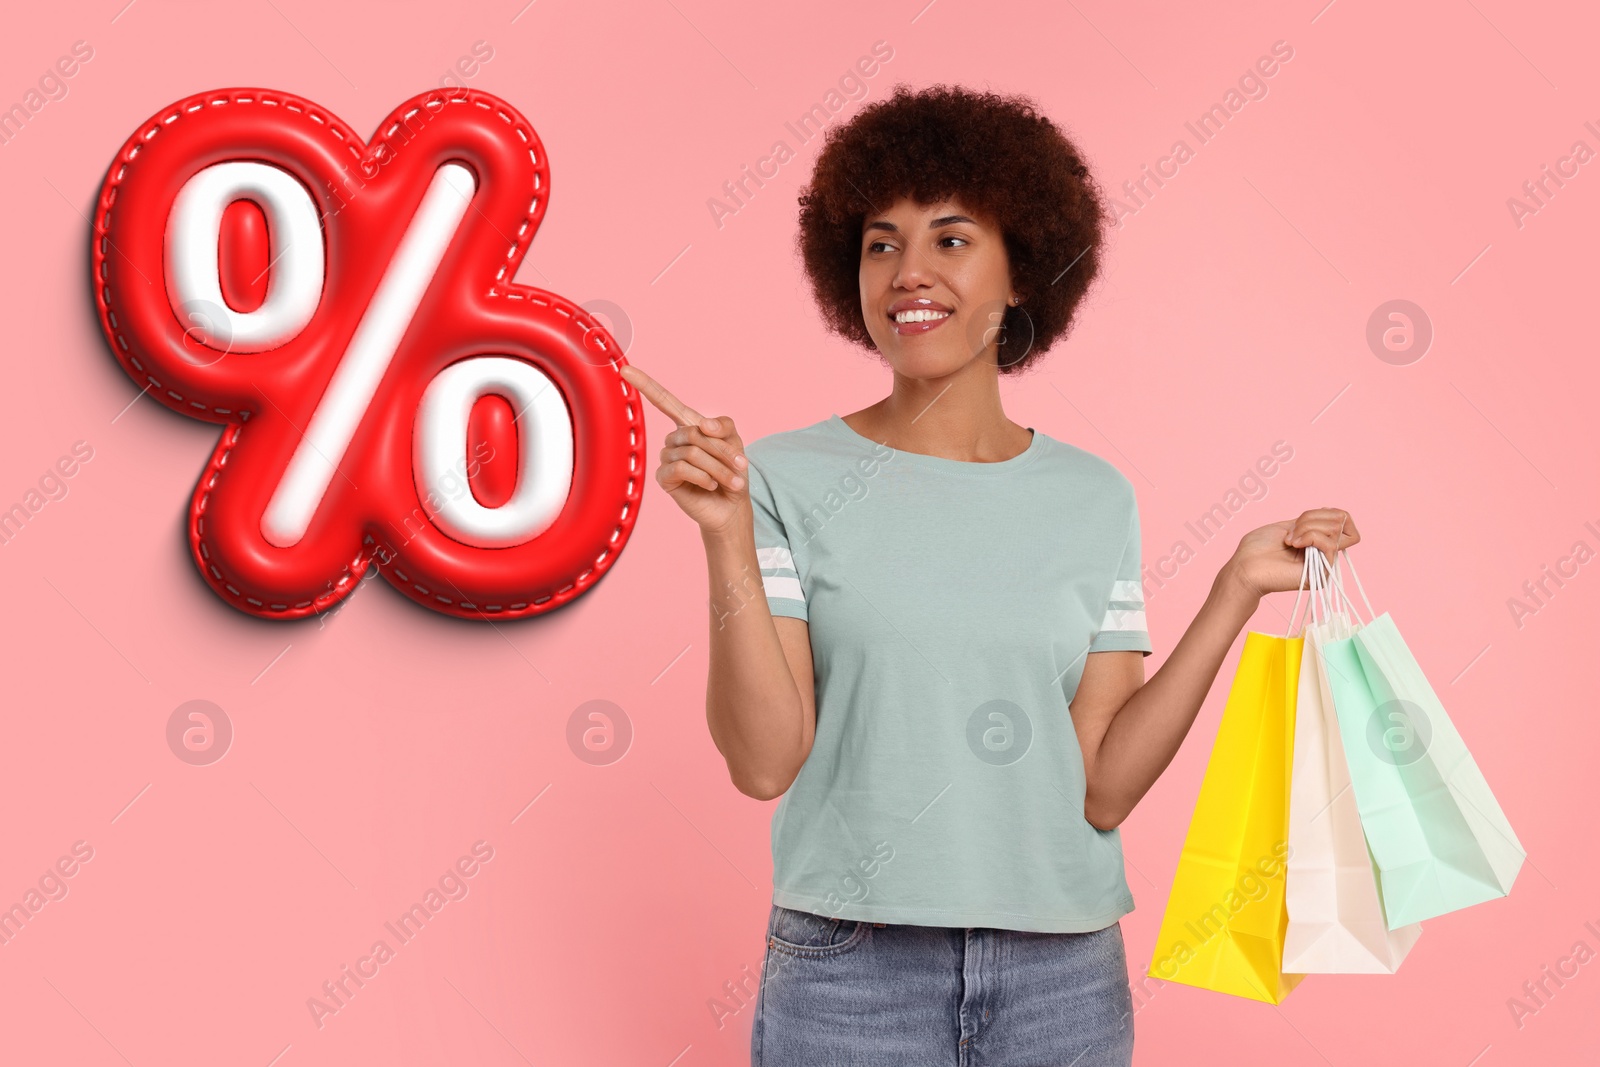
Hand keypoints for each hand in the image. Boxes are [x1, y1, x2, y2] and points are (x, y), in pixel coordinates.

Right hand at [620, 362, 751, 537]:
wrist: (732, 507)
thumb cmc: (732, 472)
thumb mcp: (736, 442)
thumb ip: (723, 426)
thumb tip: (704, 425)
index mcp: (689, 425)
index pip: (664, 401)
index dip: (646, 385)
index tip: (625, 369)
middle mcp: (674, 439)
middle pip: (694, 433)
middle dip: (721, 450)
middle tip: (740, 466)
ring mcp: (667, 458)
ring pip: (691, 452)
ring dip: (718, 467)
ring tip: (731, 481)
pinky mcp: (664, 478)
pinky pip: (680, 467)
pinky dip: (703, 476)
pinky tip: (711, 485)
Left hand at [1225, 508, 1360, 598]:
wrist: (1245, 567)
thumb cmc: (1258, 548)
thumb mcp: (1287, 525)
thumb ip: (1311, 521)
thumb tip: (1333, 513)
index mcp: (1316, 540)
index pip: (1342, 518)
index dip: (1327, 512)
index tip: (1303, 519)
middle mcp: (1324, 551)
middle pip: (1338, 521)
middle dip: (1310, 518)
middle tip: (1290, 532)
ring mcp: (1324, 562)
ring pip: (1334, 530)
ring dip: (1306, 528)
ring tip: (1289, 540)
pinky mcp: (1322, 572)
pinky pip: (1329, 544)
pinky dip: (1310, 537)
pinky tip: (1293, 544)